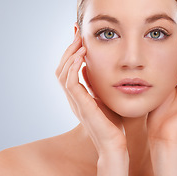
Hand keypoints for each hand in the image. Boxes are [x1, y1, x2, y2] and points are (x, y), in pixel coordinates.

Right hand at [55, 32, 126, 153]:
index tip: (79, 35)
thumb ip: (97, 84)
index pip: (68, 69)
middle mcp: (73, 97)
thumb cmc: (113, 123)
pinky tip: (81, 57)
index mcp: (78, 95)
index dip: (71, 52)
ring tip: (80, 42)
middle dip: (69, 49)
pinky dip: (73, 68)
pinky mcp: (81, 105)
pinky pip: (70, 83)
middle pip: (61, 68)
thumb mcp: (105, 97)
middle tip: (77, 33)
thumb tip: (93, 68)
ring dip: (70, 55)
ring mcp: (75, 101)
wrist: (114, 144)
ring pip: (62, 73)